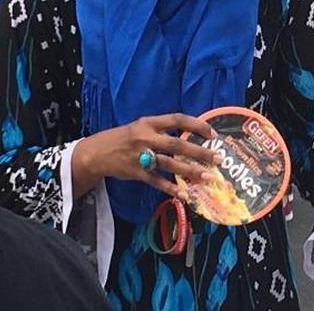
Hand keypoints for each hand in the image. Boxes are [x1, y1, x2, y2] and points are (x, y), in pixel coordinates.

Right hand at [71, 113, 222, 199]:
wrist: (96, 153)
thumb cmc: (123, 138)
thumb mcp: (140, 126)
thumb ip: (162, 130)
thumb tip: (189, 136)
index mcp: (149, 122)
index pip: (177, 119)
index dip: (196, 125)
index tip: (212, 134)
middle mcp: (146, 137)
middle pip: (177, 144)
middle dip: (199, 152)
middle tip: (217, 158)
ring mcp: (140, 155)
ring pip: (170, 164)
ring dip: (190, 171)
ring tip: (208, 177)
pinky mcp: (135, 172)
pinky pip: (156, 181)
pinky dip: (171, 188)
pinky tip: (184, 194)